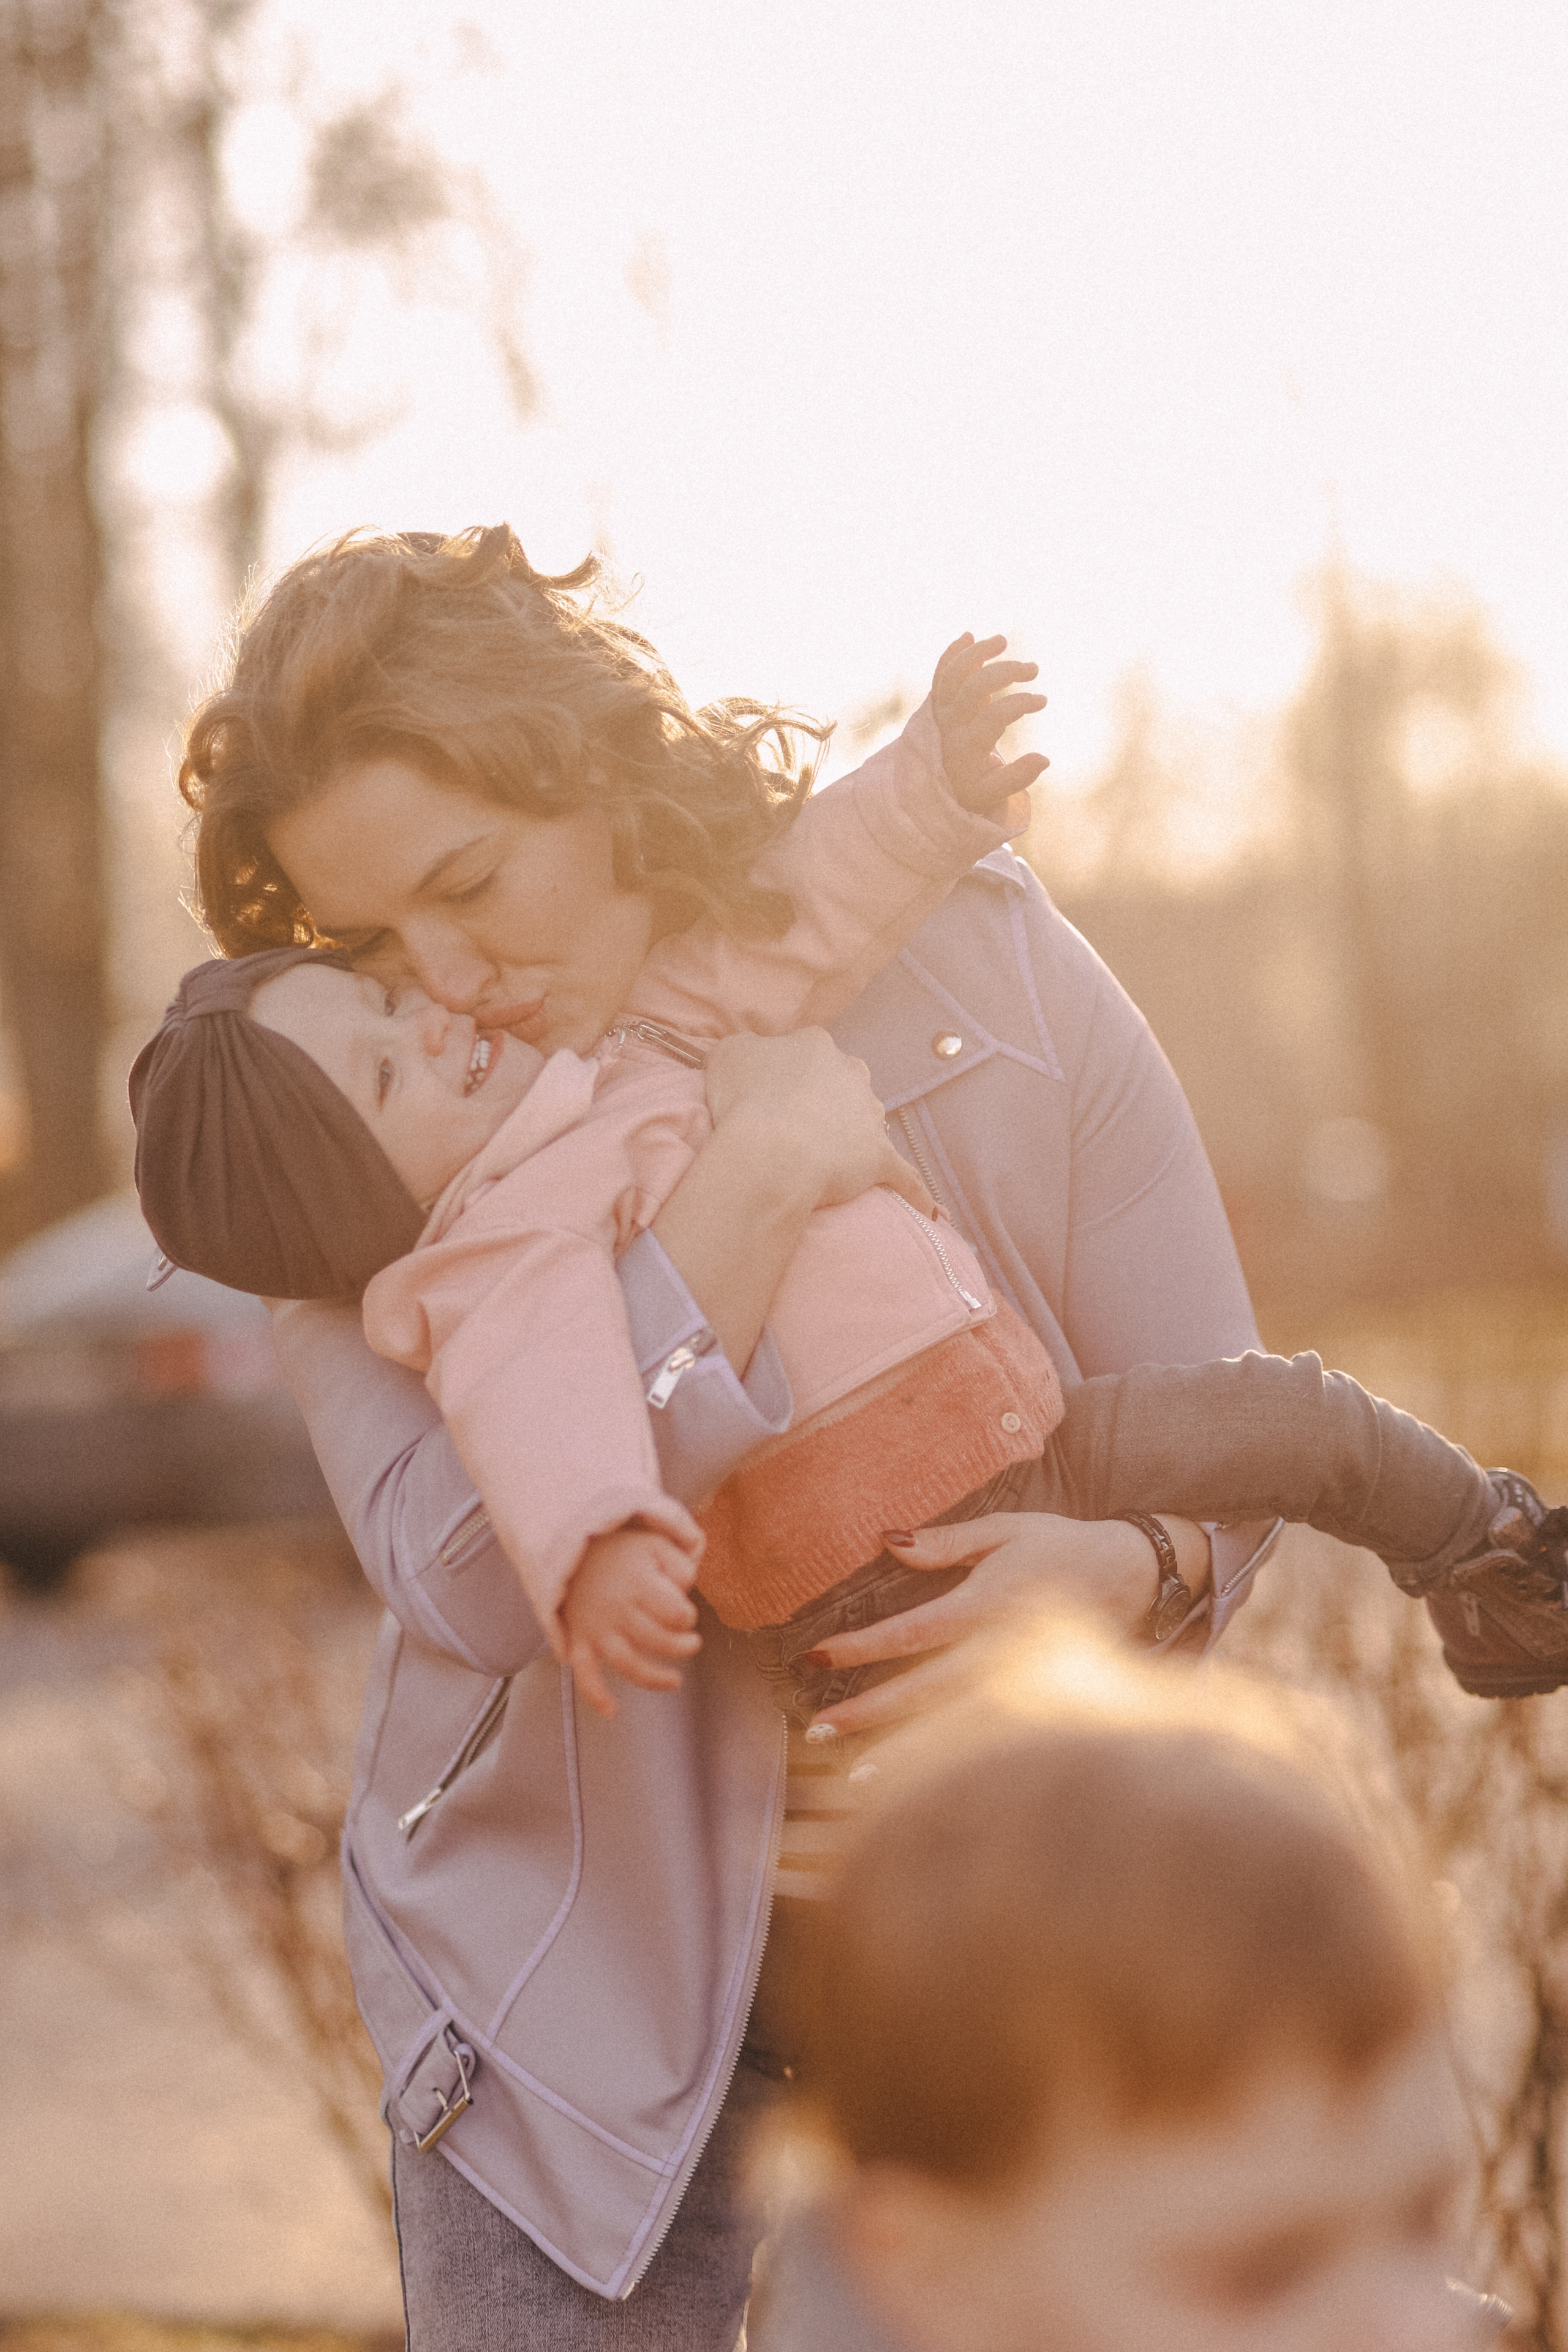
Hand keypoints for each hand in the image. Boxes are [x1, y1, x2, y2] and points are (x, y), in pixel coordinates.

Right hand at [560, 1526, 703, 1718]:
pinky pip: (584, 1672)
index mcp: (638, 1582)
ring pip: (626, 1662)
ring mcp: (596, 1627)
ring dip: (653, 1678)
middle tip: (692, 1643)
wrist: (572, 1549)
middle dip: (681, 1647)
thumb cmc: (621, 1551)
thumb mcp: (656, 1542)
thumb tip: (686, 1590)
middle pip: (655, 1640)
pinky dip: (594, 1694)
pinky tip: (610, 1709)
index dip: (688, 1617)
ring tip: (675, 1681)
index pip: (674, 1613)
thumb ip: (680, 1564)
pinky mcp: (579, 1640)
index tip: (686, 1615)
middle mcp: (616, 1608)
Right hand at [704, 1028, 934, 1217]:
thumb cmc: (743, 1100)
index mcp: (816, 1046)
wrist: (770, 1150)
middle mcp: (851, 1074)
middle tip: (796, 1130)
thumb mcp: (728, 1055)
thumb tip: (753, 1056)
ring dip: (856, 1139)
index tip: (771, 1099)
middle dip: (828, 1104)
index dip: (789, 1078)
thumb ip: (745, 1049)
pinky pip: (905, 1178)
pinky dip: (918, 1196)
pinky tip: (932, 1214)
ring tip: (833, 1164)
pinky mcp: (881, 1158)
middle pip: (844, 1086)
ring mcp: (870, 1116)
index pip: (808, 1056)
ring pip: (869, 1124)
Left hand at [801, 1512, 1208, 1737]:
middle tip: (818, 1731)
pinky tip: (919, 1786)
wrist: (1140, 1577)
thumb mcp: (1006, 1530)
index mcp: (990, 1602)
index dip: (861, 1648)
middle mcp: (1007, 1647)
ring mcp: (1030, 1682)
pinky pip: (990, 1741)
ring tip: (853, 1777)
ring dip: (905, 1753)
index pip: (913, 1631)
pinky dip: (953, 1763)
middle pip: (928, 1690)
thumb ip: (946, 1542)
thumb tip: (886, 1544)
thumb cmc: (1064, 1546)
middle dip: (871, 1714)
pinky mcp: (1049, 1705)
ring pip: (957, 1727)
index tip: (815, 1660)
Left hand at [931, 633, 1048, 821]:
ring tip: (1003, 641)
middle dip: (1006, 672)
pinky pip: (941, 672)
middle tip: (1033, 669)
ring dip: (978, 652)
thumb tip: (1045, 759)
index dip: (1020, 704)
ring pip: (954, 673)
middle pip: (974, 687)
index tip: (1041, 700)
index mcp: (966, 746)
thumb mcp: (992, 793)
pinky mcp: (938, 700)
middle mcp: (950, 724)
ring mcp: (941, 709)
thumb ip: (1018, 778)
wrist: (934, 785)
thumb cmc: (970, 786)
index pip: (994, 716)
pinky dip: (952, 653)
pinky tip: (968, 635)